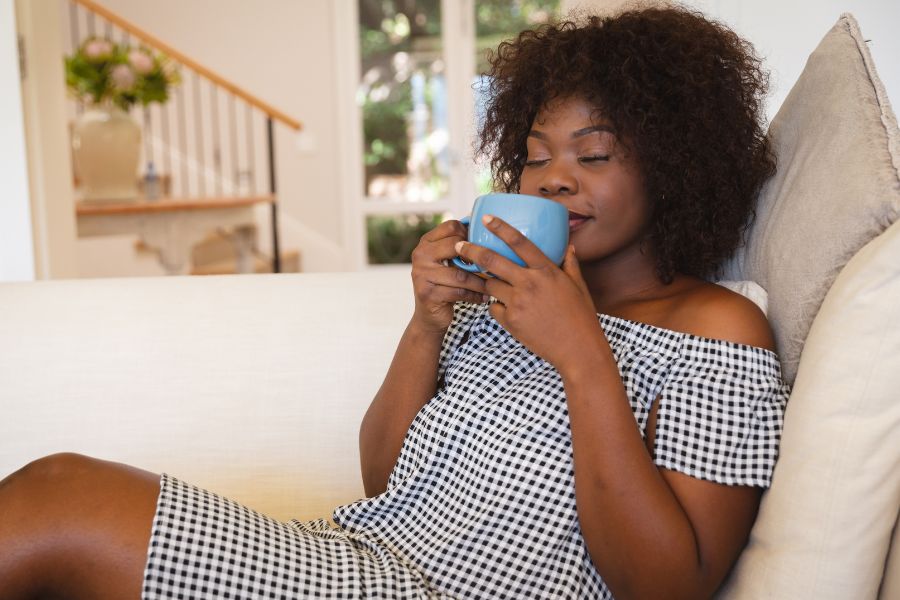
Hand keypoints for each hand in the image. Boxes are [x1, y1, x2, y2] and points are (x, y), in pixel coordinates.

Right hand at [410, 219, 488, 333]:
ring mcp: (422, 274)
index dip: (470, 234)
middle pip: (456, 246)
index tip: (482, 246)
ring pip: (461, 274)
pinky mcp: (428, 293)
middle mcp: (420, 255)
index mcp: (426, 242)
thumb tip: (489, 229)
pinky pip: (459, 292)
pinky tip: (483, 297)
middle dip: (477, 257)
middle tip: (492, 266)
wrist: (428, 316)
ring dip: (480, 281)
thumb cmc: (444, 284)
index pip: (451, 226)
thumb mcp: (447, 262)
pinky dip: (475, 295)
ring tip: (493, 285)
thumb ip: (459, 246)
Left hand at [454, 215, 605, 370]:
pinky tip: (507, 310)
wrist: (578, 350)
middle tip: (458, 245)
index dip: (500, 228)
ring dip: (485, 282)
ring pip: (490, 285)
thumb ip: (570, 265)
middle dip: (471, 251)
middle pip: (492, 261)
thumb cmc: (581, 317)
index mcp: (546, 271)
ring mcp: (518, 302)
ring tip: (482, 280)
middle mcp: (529, 283)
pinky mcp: (511, 321)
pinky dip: (497, 306)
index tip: (485, 218)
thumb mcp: (579, 287)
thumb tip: (569, 248)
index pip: (519, 242)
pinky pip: (494, 308)